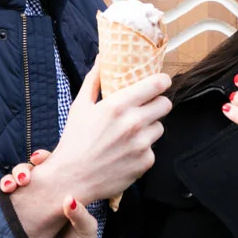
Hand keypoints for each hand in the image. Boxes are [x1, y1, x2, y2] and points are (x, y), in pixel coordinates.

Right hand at [0, 152, 98, 237]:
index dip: (43, 159)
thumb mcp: (86, 232)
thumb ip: (80, 216)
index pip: (51, 169)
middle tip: (22, 179)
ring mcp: (27, 212)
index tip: (39, 159)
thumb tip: (69, 199)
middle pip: (27, 176)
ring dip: (5, 183)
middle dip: (20, 171)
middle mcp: (42, 200)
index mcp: (61, 195)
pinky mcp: (15, 227)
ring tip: (5, 188)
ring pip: (12, 190)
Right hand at [33, 65, 171, 205]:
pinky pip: (152, 149)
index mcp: (117, 106)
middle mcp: (133, 123)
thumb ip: (94, 80)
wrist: (71, 179)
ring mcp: (142, 144)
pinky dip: (143, 150)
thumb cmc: (74, 141)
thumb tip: (102, 58)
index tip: (161, 82)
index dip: (162, 81)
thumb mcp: (80, 106)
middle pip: (165, 105)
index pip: (156, 85)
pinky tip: (126, 152)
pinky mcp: (145, 162)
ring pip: (159, 127)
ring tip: (130, 134)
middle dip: (157, 104)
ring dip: (149, 128)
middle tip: (146, 107)